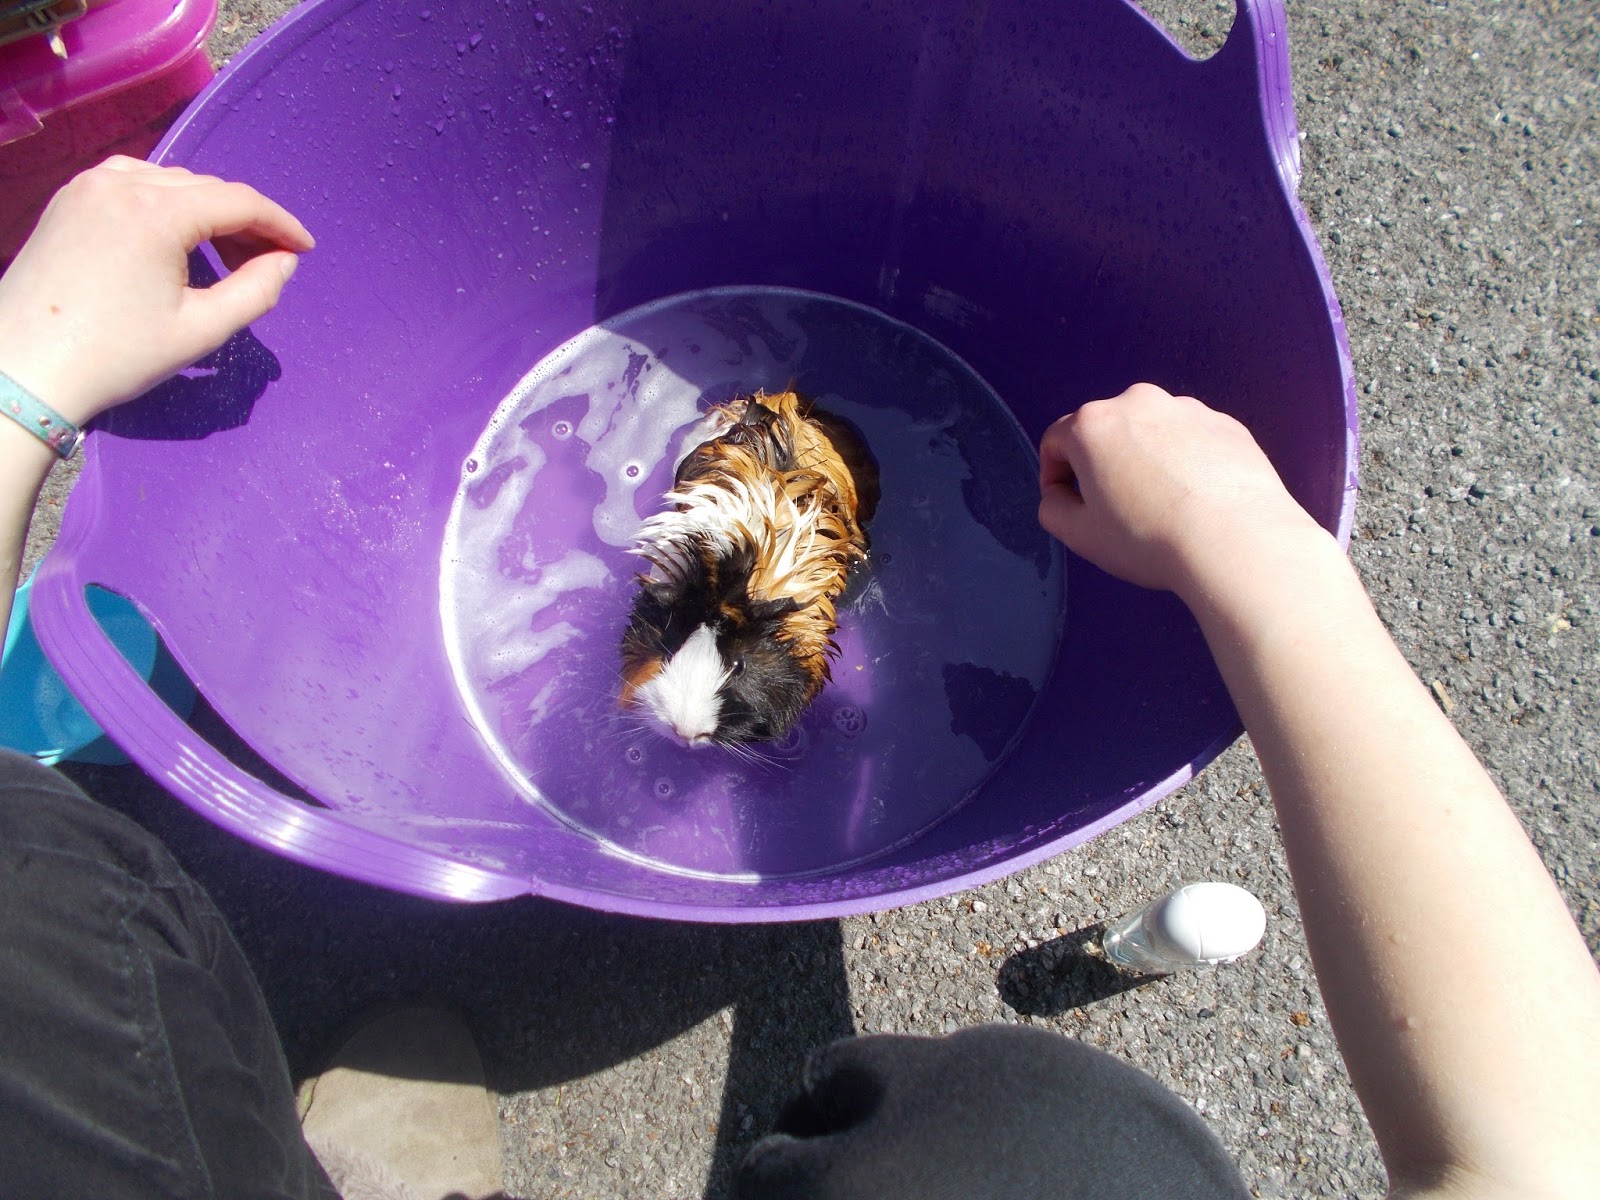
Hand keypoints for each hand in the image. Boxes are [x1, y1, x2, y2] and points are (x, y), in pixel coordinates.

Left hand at [0, 156, 314, 425]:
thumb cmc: (115, 355)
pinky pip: (133, 183)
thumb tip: (283, 261)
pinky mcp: (68, 199)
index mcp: (155, 213)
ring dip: (207, 211)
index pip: (238, 201)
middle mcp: (120, 184)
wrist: (24, 368)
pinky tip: (176, 237)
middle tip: (269, 262)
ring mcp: (88, 186)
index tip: (304, 249)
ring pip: (170, 183)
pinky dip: (166, 203)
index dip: (280, 223)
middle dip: (245, 221)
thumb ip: (255, 291)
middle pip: (206, 188)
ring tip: (225, 255)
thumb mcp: (200, 330)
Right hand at [1037, 383, 1324, 597]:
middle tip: (1118, 510)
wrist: (1236, 540)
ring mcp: (1187, 409)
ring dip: (1147, 461)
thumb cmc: (1149, 539)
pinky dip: (1186, 462)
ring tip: (1163, 506)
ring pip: (1151, 433)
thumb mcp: (1080, 536)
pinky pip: (1192, 440)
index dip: (1055, 476)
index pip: (1056, 442)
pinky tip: (1197, 500)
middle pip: (1106, 431)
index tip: (1071, 506)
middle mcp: (1137, 402)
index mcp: (1093, 424)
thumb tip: (1060, 495)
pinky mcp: (1226, 424)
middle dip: (1103, 465)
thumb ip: (1053, 508)